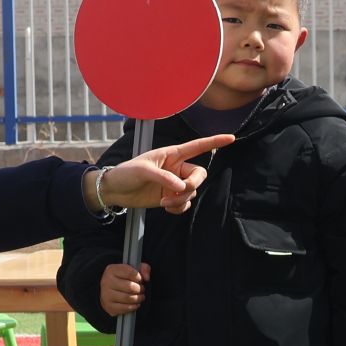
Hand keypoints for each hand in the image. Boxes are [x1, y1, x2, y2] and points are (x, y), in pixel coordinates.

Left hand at [96, 133, 235, 213]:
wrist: (115, 191)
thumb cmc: (127, 173)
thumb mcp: (143, 170)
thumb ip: (164, 177)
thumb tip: (181, 187)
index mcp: (172, 154)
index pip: (197, 146)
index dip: (214, 141)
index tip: (231, 138)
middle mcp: (176, 168)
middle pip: (199, 174)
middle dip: (192, 184)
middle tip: (179, 191)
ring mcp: (174, 183)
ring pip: (191, 192)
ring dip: (181, 199)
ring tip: (164, 202)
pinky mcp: (171, 197)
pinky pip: (186, 203)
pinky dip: (179, 208)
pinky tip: (166, 208)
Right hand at [99, 261, 148, 317]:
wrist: (110, 290)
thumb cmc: (124, 278)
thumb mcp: (134, 269)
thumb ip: (144, 268)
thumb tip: (146, 278)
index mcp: (112, 270)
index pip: (130, 273)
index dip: (139, 277)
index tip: (140, 279)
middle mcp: (106, 281)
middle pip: (130, 287)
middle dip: (140, 289)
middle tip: (141, 289)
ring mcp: (106, 294)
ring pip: (128, 298)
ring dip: (138, 298)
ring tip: (140, 296)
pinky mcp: (108, 306)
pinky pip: (125, 308)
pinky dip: (134, 307)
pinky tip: (135, 304)